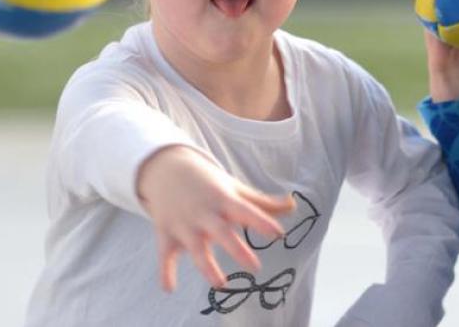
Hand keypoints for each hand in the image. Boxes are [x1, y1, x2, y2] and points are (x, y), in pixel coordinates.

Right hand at [136, 145, 294, 290]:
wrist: (168, 169)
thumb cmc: (210, 184)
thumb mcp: (235, 189)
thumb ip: (262, 203)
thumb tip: (293, 206)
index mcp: (224, 200)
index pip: (246, 211)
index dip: (262, 222)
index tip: (278, 234)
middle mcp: (205, 213)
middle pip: (222, 232)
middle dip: (237, 250)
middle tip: (256, 268)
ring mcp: (184, 224)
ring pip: (195, 248)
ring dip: (206, 266)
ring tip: (221, 284)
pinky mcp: (166, 233)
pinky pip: (165, 255)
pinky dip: (165, 271)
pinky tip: (169, 288)